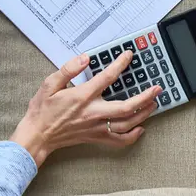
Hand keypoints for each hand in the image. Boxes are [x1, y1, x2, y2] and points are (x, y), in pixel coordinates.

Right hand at [10, 50, 161, 166]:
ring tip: (154, 104)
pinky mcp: (95, 137)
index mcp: (82, 97)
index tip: (128, 56)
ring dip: (144, 113)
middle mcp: (93, 113)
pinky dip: (133, 136)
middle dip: (145, 97)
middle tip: (157, 88)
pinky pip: (119, 140)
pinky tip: (140, 129)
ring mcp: (96, 127)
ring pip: (127, 123)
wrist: (37, 134)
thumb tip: (85, 58)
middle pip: (127, 106)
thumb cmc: (42, 110)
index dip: (120, 64)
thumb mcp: (49, 84)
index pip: (107, 78)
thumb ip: (68, 69)